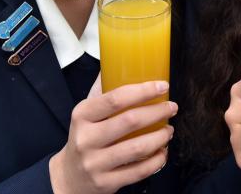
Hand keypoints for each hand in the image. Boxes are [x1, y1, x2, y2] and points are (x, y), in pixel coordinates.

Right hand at [49, 79, 176, 193]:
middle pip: (130, 121)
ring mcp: (95, 163)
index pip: (115, 98)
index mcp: (82, 115)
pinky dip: (156, 160)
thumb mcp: (86, 112)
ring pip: (137, 148)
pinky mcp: (105, 183)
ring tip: (169, 130)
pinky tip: (162, 151)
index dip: (143, 91)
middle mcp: (86, 139)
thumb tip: (117, 59)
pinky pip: (139, 171)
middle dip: (158, 112)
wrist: (68, 177)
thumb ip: (102, 89)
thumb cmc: (85, 136)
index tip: (163, 86)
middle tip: (172, 107)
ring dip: (160, 137)